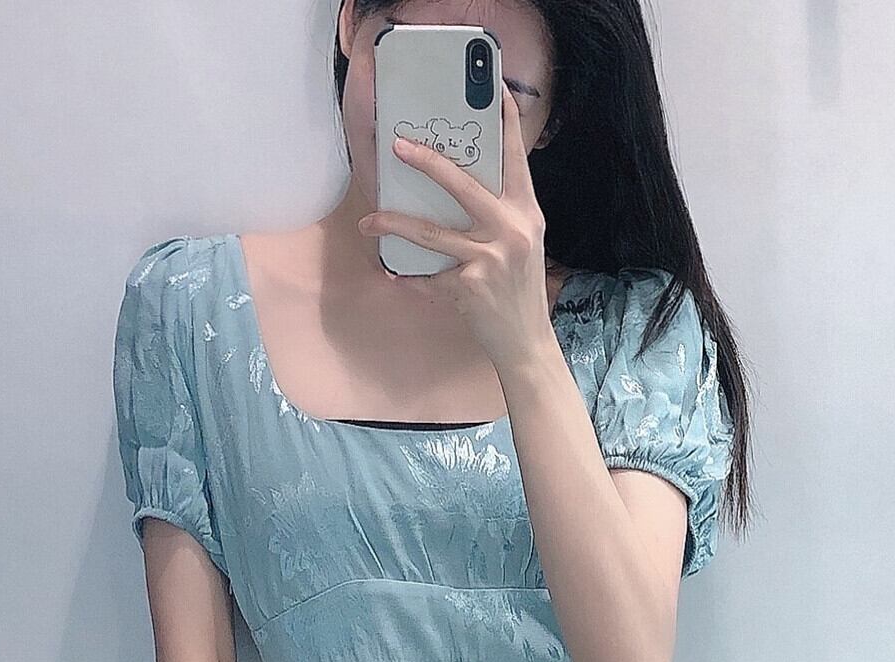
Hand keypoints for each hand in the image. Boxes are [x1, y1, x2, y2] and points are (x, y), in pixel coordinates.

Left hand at [357, 83, 550, 380]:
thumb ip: (501, 210)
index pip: (514, 156)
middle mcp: (511, 229)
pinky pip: (428, 278)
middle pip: (462, 186)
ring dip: (393, 225)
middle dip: (427, 163)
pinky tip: (394, 274)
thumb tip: (457, 181)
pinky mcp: (471, 288)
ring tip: (368, 222)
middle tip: (397, 147)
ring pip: (431, 233)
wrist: (526, 342)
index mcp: (525, 211)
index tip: (493, 85)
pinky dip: (409, 278)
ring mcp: (490, 259)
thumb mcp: (522, 241)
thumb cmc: (518, 288)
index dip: (504, 118)